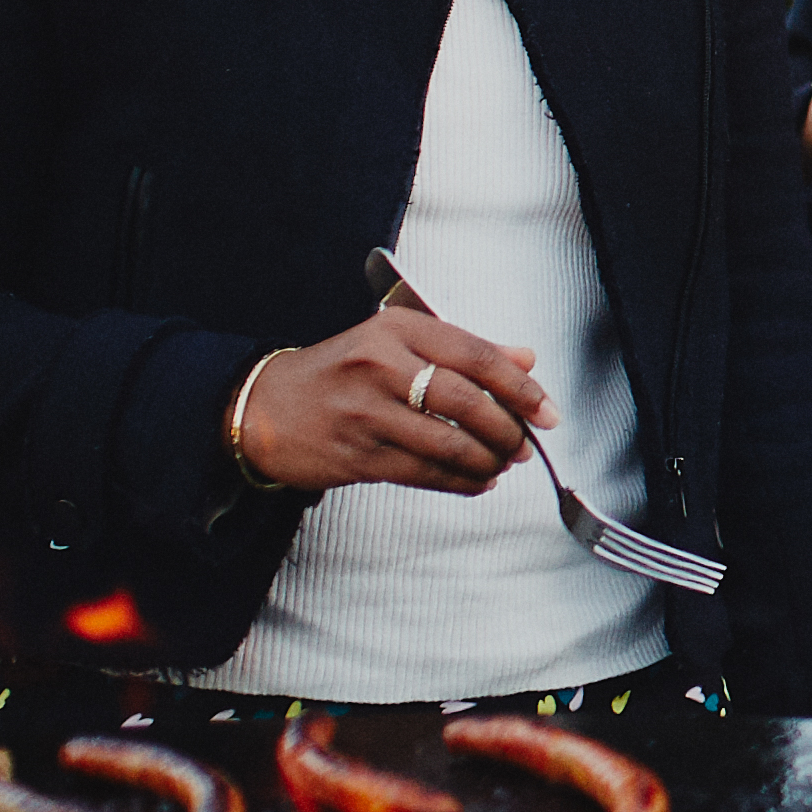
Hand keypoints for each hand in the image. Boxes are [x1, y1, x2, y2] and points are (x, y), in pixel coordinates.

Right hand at [232, 311, 553, 495]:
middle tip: (526, 443)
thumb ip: (464, 349)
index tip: (547, 409)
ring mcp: (366, 412)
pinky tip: (476, 480)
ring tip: (502, 463)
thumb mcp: (397, 342)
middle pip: (467, 401)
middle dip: (509, 429)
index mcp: (396, 329)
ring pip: (449, 443)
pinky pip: (424, 473)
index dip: (521, 387)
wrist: (264, 407)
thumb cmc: (338, 372)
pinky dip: (461, 481)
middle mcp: (380, 365)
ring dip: (487, 460)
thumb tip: (526, 357)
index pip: (476, 355)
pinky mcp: (357, 455)